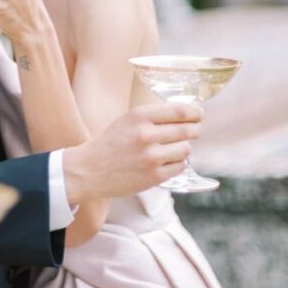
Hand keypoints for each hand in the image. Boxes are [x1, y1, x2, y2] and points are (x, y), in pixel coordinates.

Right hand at [62, 102, 201, 202]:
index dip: (195, 112)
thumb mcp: (128, 119)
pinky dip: (177, 163)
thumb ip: (154, 116)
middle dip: (195, 129)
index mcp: (139, 116)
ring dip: (184, 148)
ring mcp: (150, 157)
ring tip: (172, 148)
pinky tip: (166, 161)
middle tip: (195, 129)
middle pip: (187, 129)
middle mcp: (146, 135)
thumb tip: (187, 114)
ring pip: (186, 149)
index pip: (179, 111)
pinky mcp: (154, 176)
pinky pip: (179, 166)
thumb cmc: (111, 143)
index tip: (198, 113)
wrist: (89, 170)